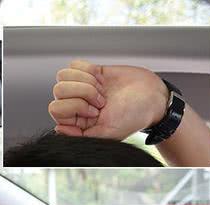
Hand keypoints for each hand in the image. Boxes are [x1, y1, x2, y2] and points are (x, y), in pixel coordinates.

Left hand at [49, 59, 168, 139]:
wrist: (153, 97)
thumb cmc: (134, 116)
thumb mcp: (109, 132)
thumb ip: (82, 135)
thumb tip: (58, 128)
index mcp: (76, 122)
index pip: (56, 108)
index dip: (75, 106)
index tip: (96, 111)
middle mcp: (75, 105)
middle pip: (59, 89)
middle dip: (83, 92)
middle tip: (102, 100)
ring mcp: (80, 88)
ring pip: (63, 75)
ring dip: (86, 80)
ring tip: (102, 90)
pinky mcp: (88, 73)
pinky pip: (74, 65)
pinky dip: (89, 69)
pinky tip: (102, 79)